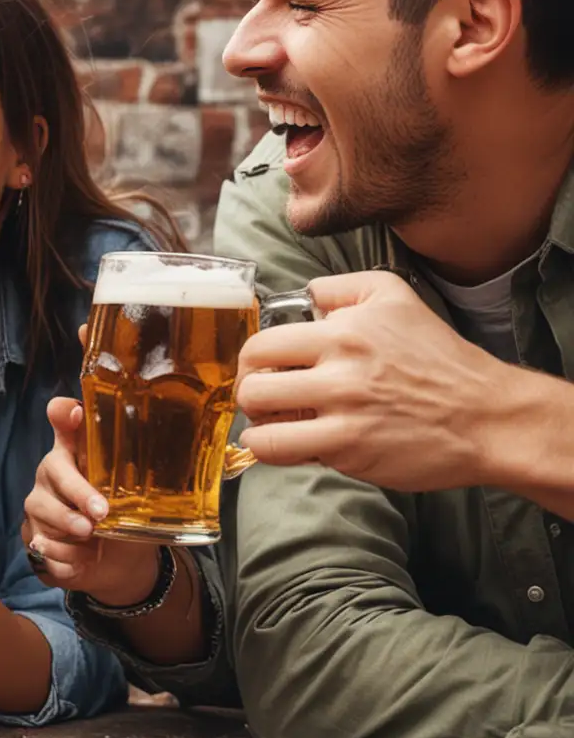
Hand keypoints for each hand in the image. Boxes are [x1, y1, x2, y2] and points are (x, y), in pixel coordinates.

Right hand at [21, 397, 161, 605]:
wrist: (117, 565)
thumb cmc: (121, 520)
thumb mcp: (133, 496)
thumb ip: (129, 469)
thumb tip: (141, 447)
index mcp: (77, 458)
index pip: (65, 425)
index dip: (64, 415)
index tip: (71, 409)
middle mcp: (52, 477)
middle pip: (53, 471)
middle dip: (76, 493)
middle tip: (100, 514)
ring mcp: (39, 509)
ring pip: (41, 511)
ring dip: (68, 529)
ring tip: (90, 541)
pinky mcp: (34, 541)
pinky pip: (42, 548)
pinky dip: (65, 559)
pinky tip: (82, 561)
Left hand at [236, 270, 506, 491]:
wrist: (486, 416)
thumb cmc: (439, 359)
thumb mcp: (394, 297)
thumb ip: (339, 288)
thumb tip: (302, 295)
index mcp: (344, 328)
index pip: (263, 341)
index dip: (254, 360)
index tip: (265, 370)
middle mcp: (340, 365)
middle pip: (251, 379)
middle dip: (249, 390)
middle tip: (267, 397)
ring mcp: (342, 409)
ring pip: (258, 414)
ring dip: (257, 422)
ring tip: (277, 421)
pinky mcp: (348, 447)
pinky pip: (278, 449)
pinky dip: (270, 448)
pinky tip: (289, 443)